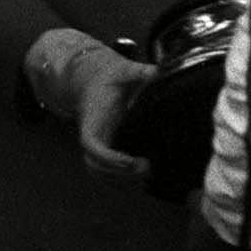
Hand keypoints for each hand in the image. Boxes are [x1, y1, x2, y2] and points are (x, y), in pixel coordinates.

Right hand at [71, 46, 155, 180]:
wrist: (97, 81)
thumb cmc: (112, 77)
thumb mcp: (125, 70)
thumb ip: (140, 72)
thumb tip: (159, 72)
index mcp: (92, 119)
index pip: (91, 144)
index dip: (108, 158)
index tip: (131, 161)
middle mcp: (93, 136)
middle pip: (94, 166)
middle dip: (118, 173)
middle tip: (146, 167)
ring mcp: (99, 145)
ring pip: (100, 173)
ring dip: (120, 180)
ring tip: (147, 173)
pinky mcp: (108, 149)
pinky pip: (108, 172)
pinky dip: (122, 179)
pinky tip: (143, 175)